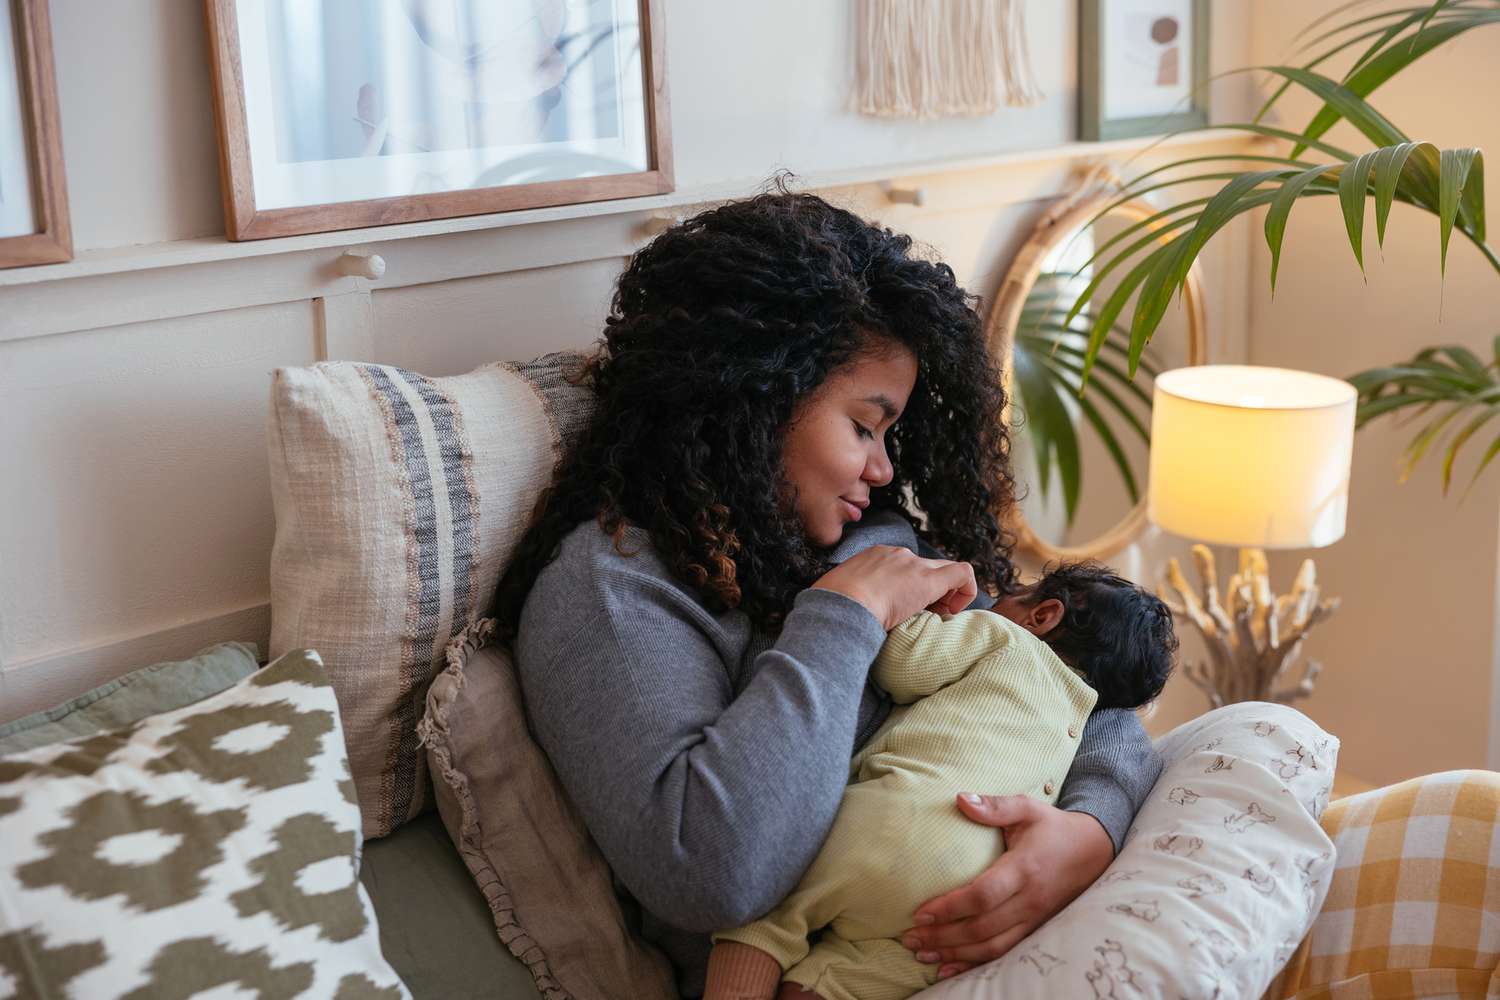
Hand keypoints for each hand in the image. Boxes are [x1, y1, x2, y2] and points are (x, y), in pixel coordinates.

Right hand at [811, 545, 976, 630]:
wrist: (840, 606)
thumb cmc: (831, 608)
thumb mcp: (837, 596)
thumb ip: (847, 597)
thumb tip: (841, 613)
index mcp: (873, 557)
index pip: (904, 568)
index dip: (911, 589)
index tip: (903, 609)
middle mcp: (896, 554)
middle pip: (928, 567)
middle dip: (934, 592)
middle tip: (928, 615)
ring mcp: (913, 564)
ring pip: (945, 571)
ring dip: (947, 595)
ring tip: (938, 617)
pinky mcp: (928, 580)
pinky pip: (962, 573)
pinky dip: (966, 591)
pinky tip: (954, 612)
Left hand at [899, 794, 1112, 979]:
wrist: (1094, 851)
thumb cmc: (1053, 827)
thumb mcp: (1028, 808)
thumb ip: (995, 806)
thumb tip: (960, 799)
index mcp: (1024, 869)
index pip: (983, 896)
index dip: (950, 908)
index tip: (919, 913)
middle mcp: (1030, 900)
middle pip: (982, 928)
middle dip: (943, 937)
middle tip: (910, 938)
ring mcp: (1035, 919)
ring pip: (992, 947)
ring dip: (955, 955)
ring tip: (923, 954)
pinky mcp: (1036, 930)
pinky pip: (1005, 953)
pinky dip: (975, 964)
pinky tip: (949, 968)